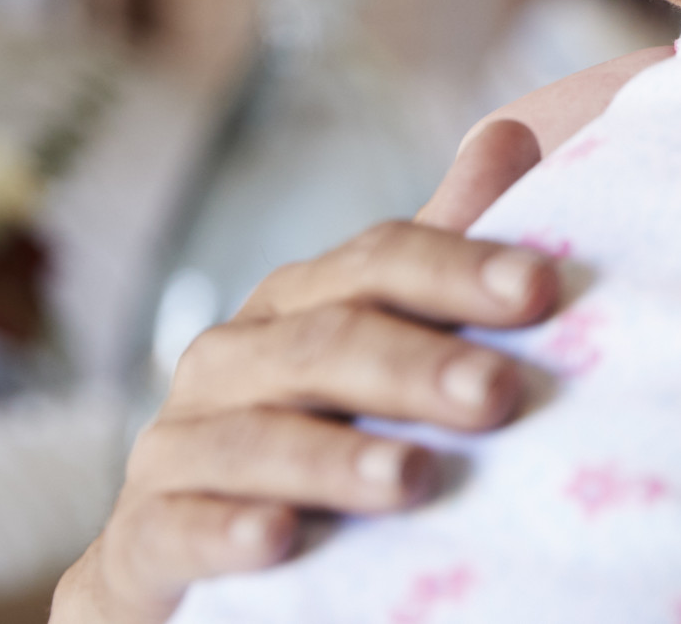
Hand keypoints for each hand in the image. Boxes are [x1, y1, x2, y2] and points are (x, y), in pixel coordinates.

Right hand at [52, 121, 558, 623]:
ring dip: (333, 459)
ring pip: (255, 439)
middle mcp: (229, 360)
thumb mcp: (380, 340)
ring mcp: (177, 447)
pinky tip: (278, 540)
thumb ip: (440, 257)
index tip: (539, 290)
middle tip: (497, 394)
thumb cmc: (316, 430)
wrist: (185, 548)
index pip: (377, 264)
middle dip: (414, 366)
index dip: (456, 270)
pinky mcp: (141, 539)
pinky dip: (226, 531)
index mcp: (295, 304)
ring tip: (412, 479)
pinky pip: (177, 527)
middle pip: (324, 346)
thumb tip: (512, 132)